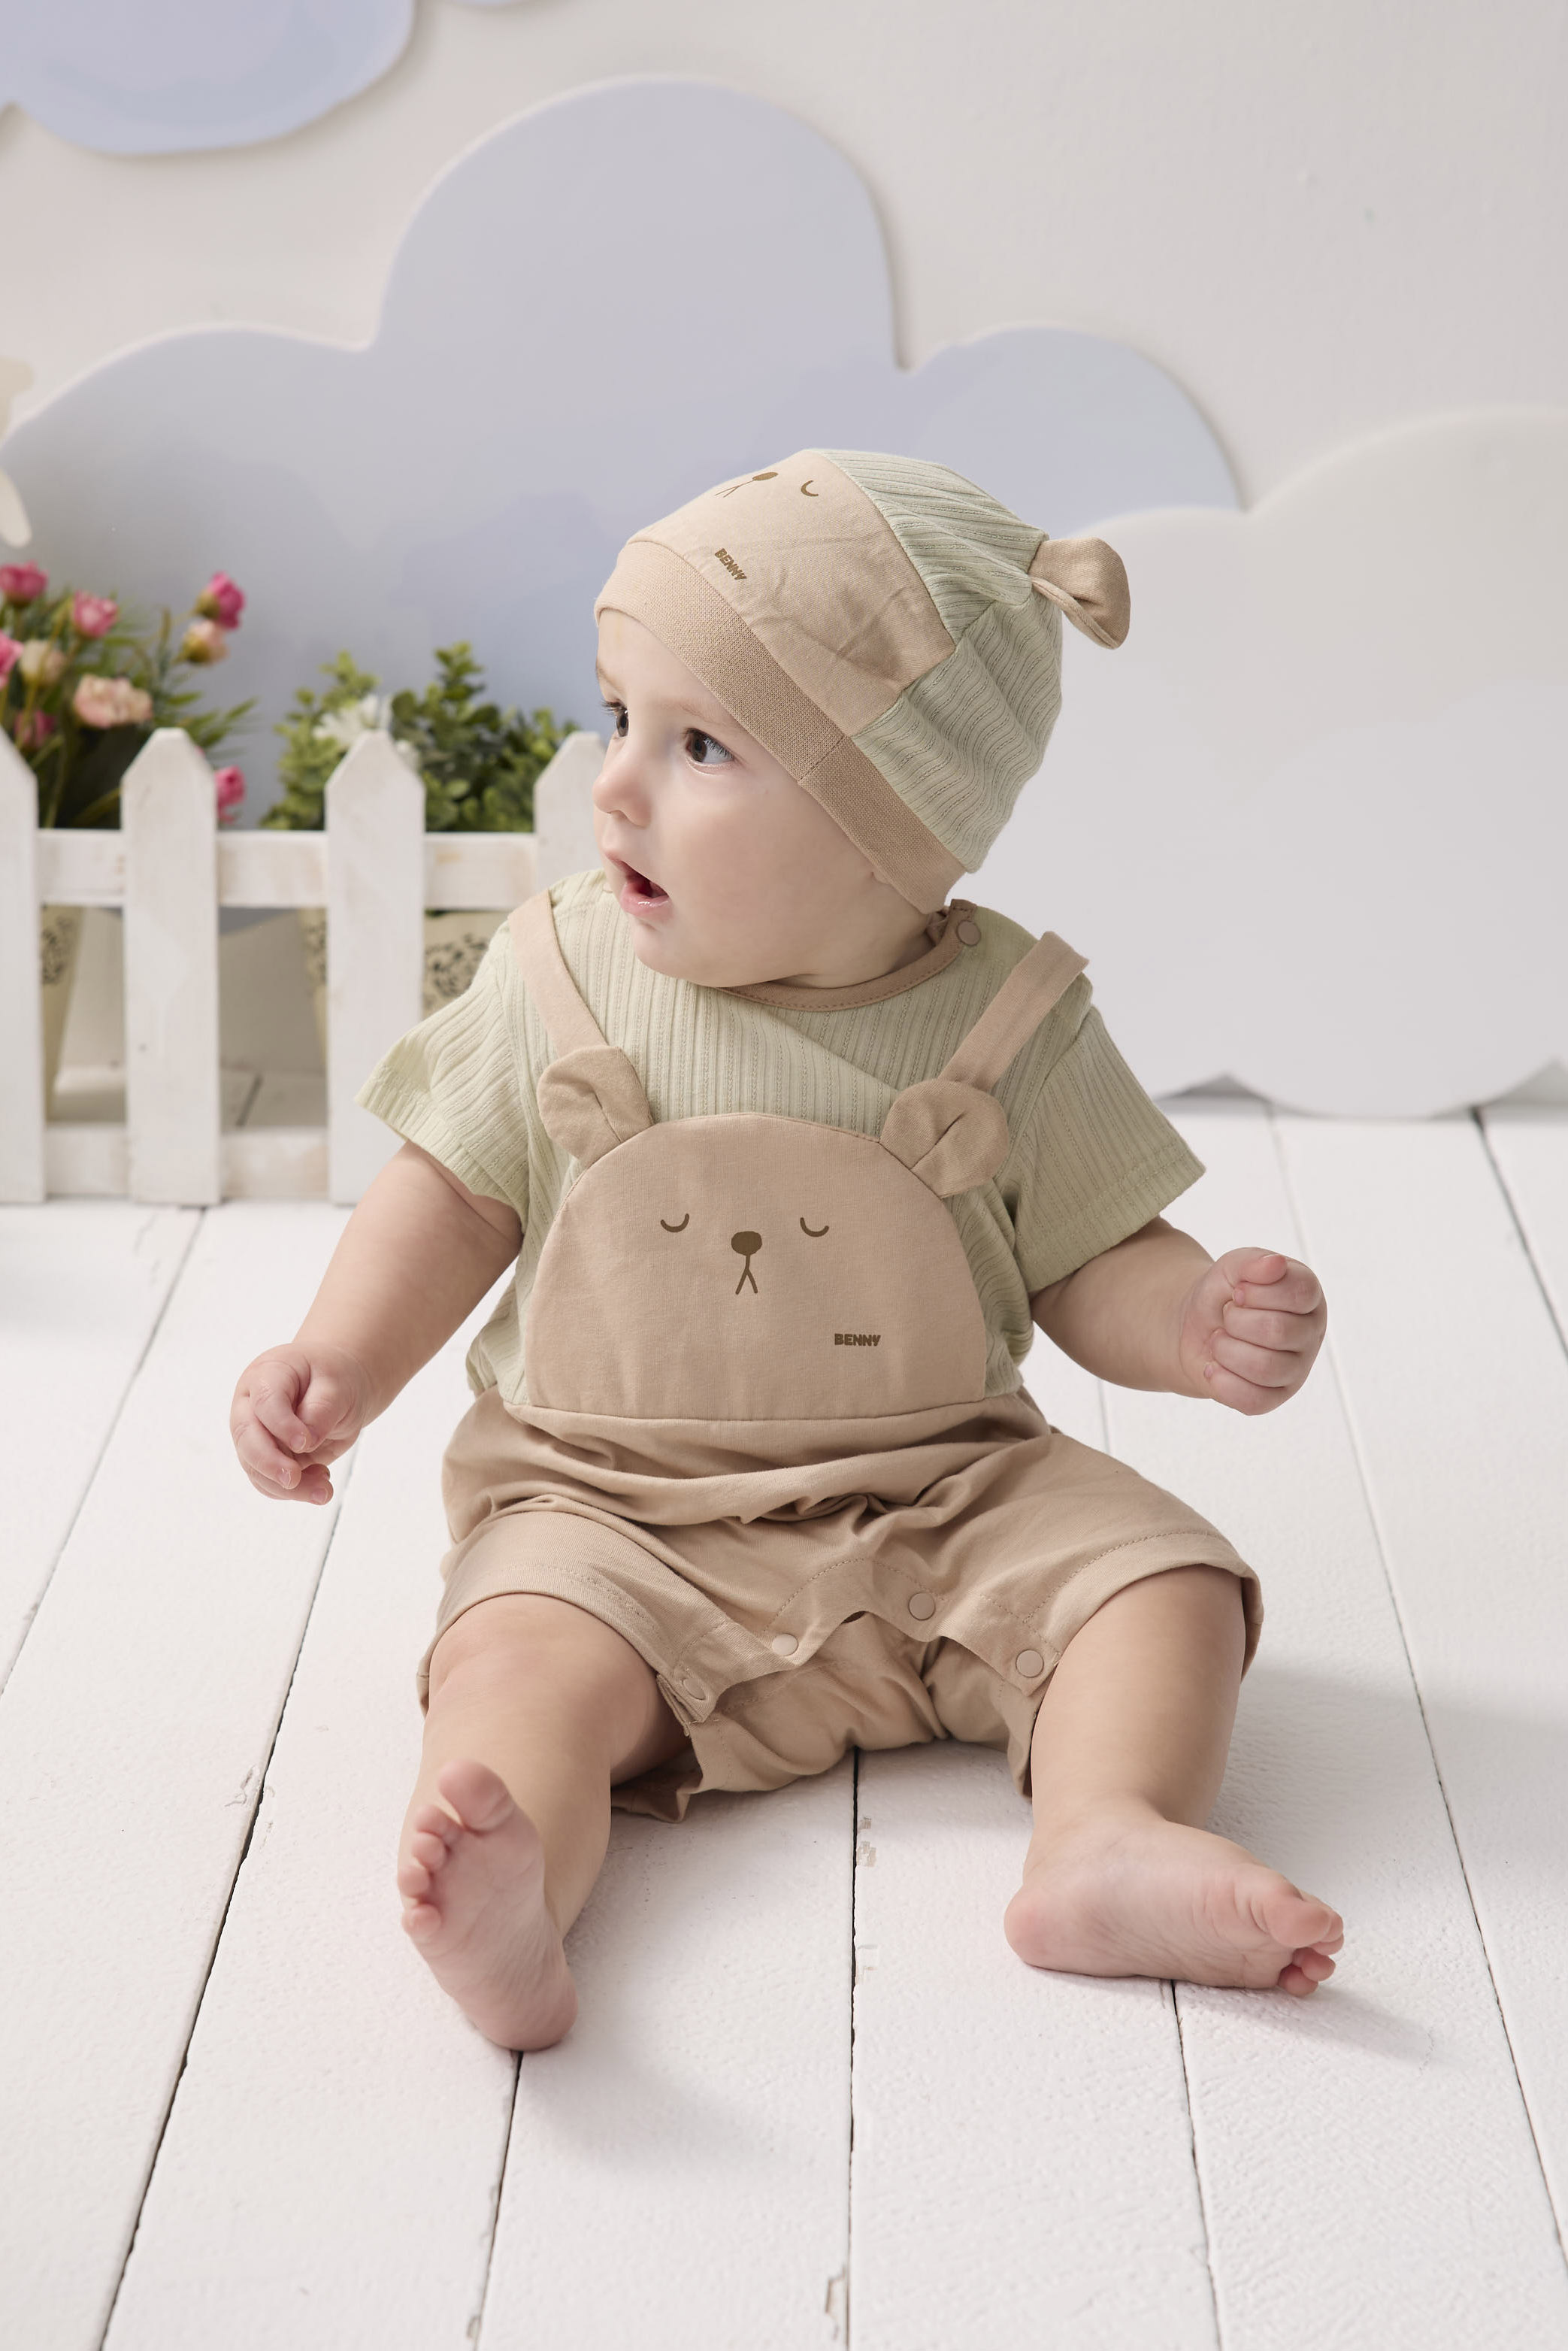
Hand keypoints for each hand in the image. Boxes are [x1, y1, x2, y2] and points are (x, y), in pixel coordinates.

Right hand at [229, 1342, 372, 1502]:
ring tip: (324, 1490)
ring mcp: (256, 1434)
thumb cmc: (335, 1376)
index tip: (306, 1442)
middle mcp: (252, 1406)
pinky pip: (268, 1482)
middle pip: (247, 1437)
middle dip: (269, 1463)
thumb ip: (321, 1410)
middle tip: (294, 1479)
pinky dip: (293, 1491)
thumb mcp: (338, 1385)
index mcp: (267, 1375)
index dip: (281, 1425)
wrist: (340, 1387)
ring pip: (255, 1468)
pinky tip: (320, 1482)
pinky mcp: (267, 1457)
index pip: (264, 1402)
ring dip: (286, 1487)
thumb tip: (304, 1444)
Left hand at [1178, 1249, 1325, 1416]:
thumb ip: (1252, 1262)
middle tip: (1227, 1316)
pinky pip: (1253, 1400)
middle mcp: (1310, 1334)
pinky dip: (1222, 1382)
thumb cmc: (1225, 1294)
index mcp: (1309, 1297)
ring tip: (1220, 1340)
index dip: (1258, 1292)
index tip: (1238, 1292)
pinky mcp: (1274, 1398)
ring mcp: (1296, 1370)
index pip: (1300, 1293)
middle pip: (1278, 1332)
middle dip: (1236, 1321)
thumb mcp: (1232, 1268)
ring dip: (1226, 1350)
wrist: (1195, 1326)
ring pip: (1265, 1368)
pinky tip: (1213, 1367)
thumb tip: (1276, 1264)